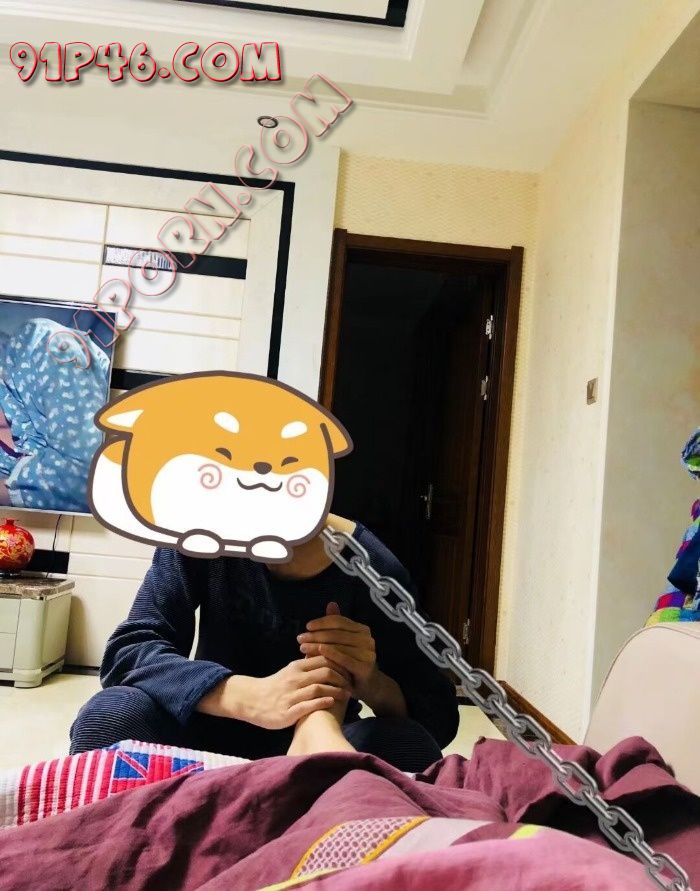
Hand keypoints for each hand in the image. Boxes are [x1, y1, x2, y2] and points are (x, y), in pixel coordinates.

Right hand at [217, 656, 350, 729]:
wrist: (252, 701)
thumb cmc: (276, 686)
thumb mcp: (291, 671)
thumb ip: (308, 665)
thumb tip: (329, 657)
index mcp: (296, 667)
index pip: (324, 659)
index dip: (340, 663)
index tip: (351, 669)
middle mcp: (295, 679)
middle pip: (324, 671)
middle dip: (342, 677)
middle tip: (353, 682)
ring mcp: (291, 695)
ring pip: (318, 687)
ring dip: (336, 690)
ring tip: (348, 694)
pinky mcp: (287, 712)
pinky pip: (308, 705)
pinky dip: (322, 702)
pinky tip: (332, 702)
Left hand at [297, 603, 377, 698]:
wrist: (367, 686)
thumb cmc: (350, 663)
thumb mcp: (343, 643)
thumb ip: (337, 625)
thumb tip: (331, 603)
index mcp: (362, 630)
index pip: (339, 621)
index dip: (322, 622)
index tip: (307, 626)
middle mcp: (367, 639)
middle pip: (337, 633)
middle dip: (316, 635)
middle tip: (300, 638)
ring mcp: (368, 653)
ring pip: (338, 645)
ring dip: (318, 645)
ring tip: (303, 648)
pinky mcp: (365, 667)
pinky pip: (344, 658)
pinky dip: (330, 654)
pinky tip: (317, 653)